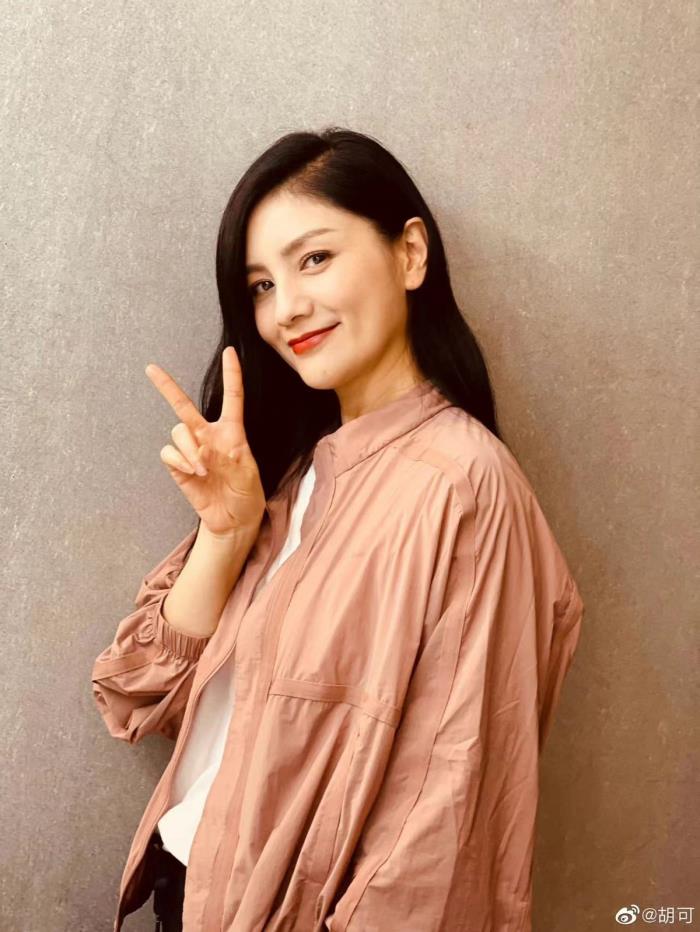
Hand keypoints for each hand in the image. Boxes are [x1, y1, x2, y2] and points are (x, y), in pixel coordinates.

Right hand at [145, 346, 264, 538]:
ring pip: (177, 431)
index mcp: (232, 433)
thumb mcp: (249, 473)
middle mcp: (208, 436)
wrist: (235, 520)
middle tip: (151, 368)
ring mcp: (191, 451)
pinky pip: (168, 453)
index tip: (229, 352)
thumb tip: (203, 450)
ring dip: (188, 448)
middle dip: (167, 386)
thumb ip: (229, 456)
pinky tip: (192, 472)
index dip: (231, 375)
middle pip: (184, 405)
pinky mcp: (179, 467)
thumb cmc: (247, 494)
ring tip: (203, 469)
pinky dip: (178, 460)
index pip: (232, 398)